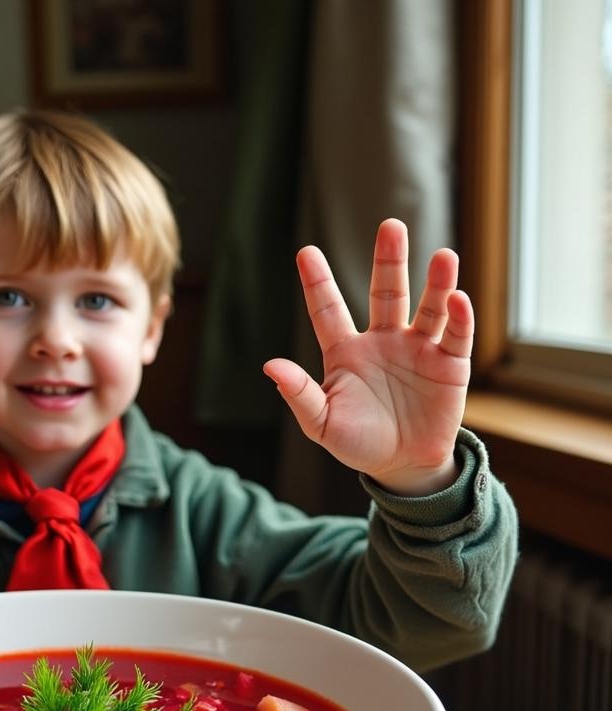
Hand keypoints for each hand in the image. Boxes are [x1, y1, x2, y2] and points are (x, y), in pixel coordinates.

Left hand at [263, 218, 471, 495]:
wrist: (401, 466)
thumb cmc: (357, 442)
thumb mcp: (321, 423)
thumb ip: (299, 394)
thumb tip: (270, 366)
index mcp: (346, 351)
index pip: (329, 310)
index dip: (318, 283)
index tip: (305, 253)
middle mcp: (383, 341)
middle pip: (386, 292)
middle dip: (390, 260)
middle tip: (391, 227)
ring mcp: (418, 349)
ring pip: (427, 307)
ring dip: (436, 282)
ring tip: (442, 256)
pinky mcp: (449, 365)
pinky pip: (455, 336)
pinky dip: (459, 318)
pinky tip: (457, 298)